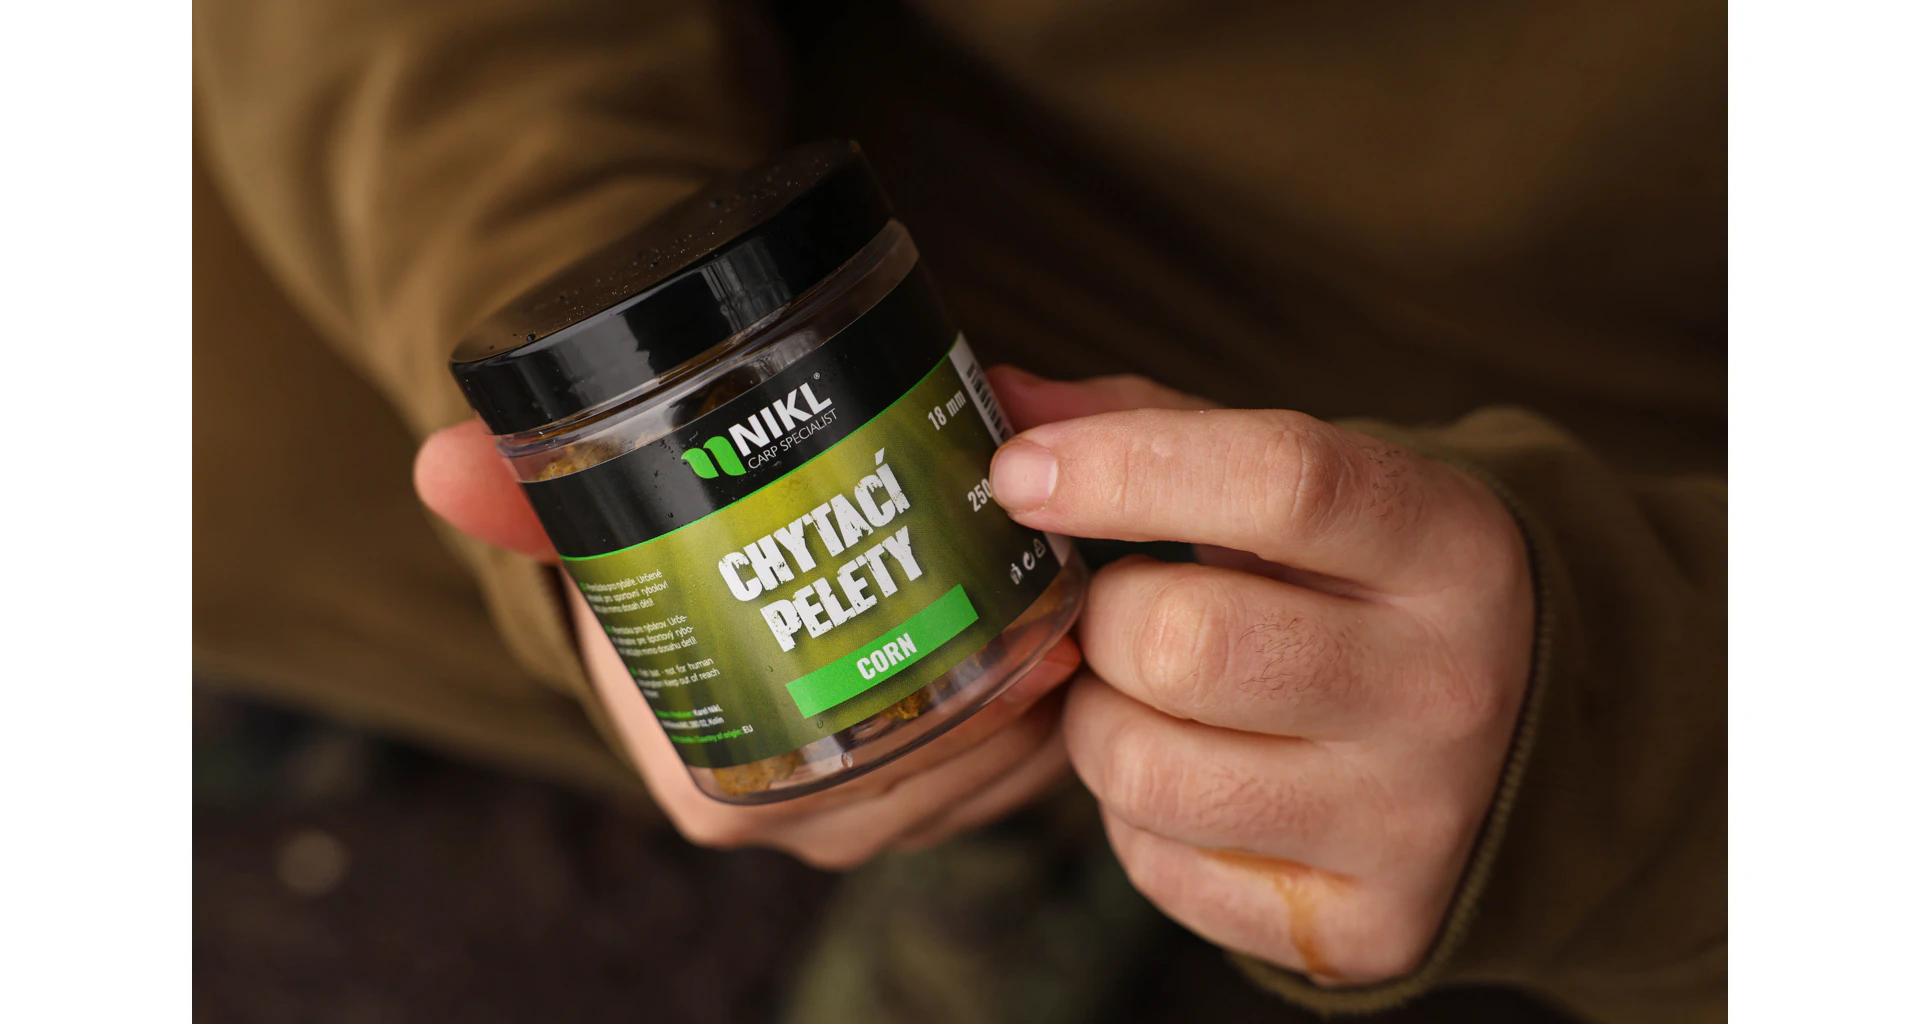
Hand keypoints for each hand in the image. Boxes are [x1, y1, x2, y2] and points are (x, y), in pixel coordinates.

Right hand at [414, 420, 1080, 868]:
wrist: (682, 592)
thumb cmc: (657, 568)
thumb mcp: (603, 526)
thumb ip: (532, 500)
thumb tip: (435, 466)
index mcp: (716, 788)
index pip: (859, 774)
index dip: (943, 704)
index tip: (997, 614)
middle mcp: (794, 824)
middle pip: (933, 781)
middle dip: (1004, 695)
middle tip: (1053, 596)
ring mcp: (862, 821)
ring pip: (980, 786)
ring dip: (1035, 705)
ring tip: (1069, 611)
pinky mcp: (918, 798)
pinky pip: (1001, 784)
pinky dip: (1039, 726)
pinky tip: (1063, 651)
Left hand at [987, 367, 1532, 984]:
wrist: (1526, 743)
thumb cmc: (1369, 587)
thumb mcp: (1306, 490)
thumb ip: (1158, 432)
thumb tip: (1006, 403)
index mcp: (1450, 544)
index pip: (1282, 480)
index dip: (1124, 468)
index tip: (1020, 471)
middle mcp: (1450, 687)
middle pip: (1184, 642)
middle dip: (1103, 618)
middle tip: (1115, 609)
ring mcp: (1415, 821)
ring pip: (1149, 770)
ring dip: (1100, 725)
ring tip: (1144, 698)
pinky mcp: (1366, 926)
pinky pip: (1160, 869)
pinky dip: (1136, 820)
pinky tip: (1192, 775)